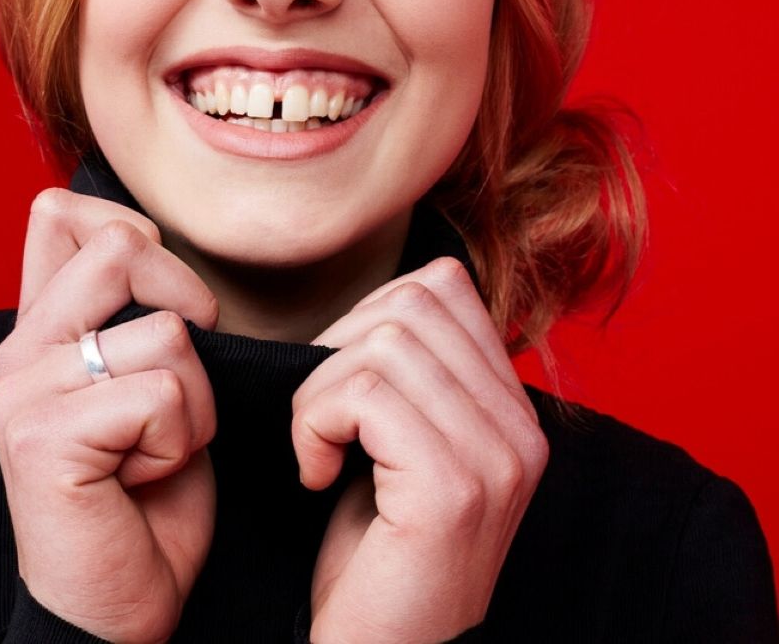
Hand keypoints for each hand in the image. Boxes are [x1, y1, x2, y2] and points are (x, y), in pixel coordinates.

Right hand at [0, 188, 218, 643]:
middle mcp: (17, 350)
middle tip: (175, 380)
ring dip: (194, 398)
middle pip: (124, 246)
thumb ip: (123, 313)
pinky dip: (182, 438)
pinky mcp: (44, 435)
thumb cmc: (141, 494)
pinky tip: (142, 476)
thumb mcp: (135, 384)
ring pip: (167, 332)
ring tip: (155, 446)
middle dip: (187, 305)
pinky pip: (163, 393)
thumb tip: (142, 238)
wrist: (115, 604)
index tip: (163, 297)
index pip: (61, 211)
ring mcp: (22, 390)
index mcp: (38, 330)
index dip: (133, 230)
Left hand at [292, 257, 547, 643]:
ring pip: (383, 341)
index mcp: (512, 409)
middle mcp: (520, 428)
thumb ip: (414, 372)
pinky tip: (315, 474)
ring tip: (318, 448)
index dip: (369, 315)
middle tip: (321, 416)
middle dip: (338, 346)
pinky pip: (363, 393)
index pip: (443, 285)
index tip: (342, 382)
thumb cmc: (374, 549)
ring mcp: (496, 458)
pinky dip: (313, 423)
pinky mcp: (453, 490)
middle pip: (412, 302)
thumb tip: (378, 302)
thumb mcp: (403, 443)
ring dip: (318, 390)